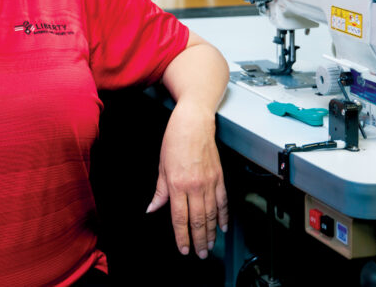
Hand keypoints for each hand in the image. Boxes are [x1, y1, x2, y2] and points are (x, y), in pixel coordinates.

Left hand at [146, 100, 227, 258]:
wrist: (193, 123)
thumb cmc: (175, 139)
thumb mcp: (161, 165)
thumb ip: (160, 190)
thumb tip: (153, 207)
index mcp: (177, 184)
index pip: (180, 217)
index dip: (182, 236)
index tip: (183, 248)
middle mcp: (194, 186)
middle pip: (198, 220)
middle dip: (198, 240)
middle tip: (201, 253)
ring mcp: (209, 182)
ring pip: (211, 214)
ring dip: (210, 232)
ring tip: (210, 244)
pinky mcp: (219, 177)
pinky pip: (223, 201)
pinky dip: (223, 216)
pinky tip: (222, 226)